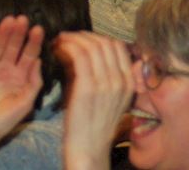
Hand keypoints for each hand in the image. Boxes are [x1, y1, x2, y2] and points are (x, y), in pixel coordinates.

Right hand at [0, 17, 46, 158]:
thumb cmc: (3, 121)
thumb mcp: (25, 103)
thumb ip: (34, 82)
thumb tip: (39, 60)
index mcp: (19, 76)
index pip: (29, 54)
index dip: (33, 42)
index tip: (38, 29)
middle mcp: (5, 70)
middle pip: (13, 46)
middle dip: (18, 33)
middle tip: (23, 19)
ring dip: (3, 33)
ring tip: (10, 20)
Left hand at [56, 33, 135, 166]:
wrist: (88, 152)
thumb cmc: (92, 128)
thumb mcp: (110, 101)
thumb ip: (107, 78)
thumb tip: (89, 56)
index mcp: (129, 83)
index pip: (117, 47)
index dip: (98, 38)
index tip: (82, 39)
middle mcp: (121, 80)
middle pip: (105, 43)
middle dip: (84, 35)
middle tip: (67, 37)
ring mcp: (106, 83)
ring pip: (92, 46)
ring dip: (74, 39)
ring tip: (60, 41)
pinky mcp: (88, 88)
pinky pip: (80, 56)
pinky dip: (68, 47)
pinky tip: (58, 48)